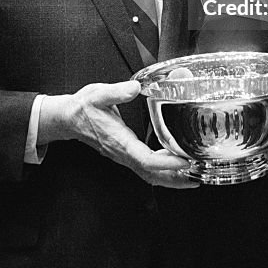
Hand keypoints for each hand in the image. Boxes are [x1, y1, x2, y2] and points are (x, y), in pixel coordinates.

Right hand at [38, 81, 198, 188]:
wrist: (68, 118)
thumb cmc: (83, 108)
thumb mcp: (98, 94)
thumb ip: (117, 91)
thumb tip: (135, 88)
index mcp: (119, 141)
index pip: (146, 159)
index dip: (166, 163)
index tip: (184, 161)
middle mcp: (122, 153)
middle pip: (152, 174)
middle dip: (175, 177)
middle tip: (198, 175)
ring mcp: (123, 156)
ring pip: (149, 175)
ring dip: (171, 178)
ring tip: (193, 176)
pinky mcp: (125, 154)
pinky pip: (146, 169)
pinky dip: (163, 172)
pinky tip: (175, 168)